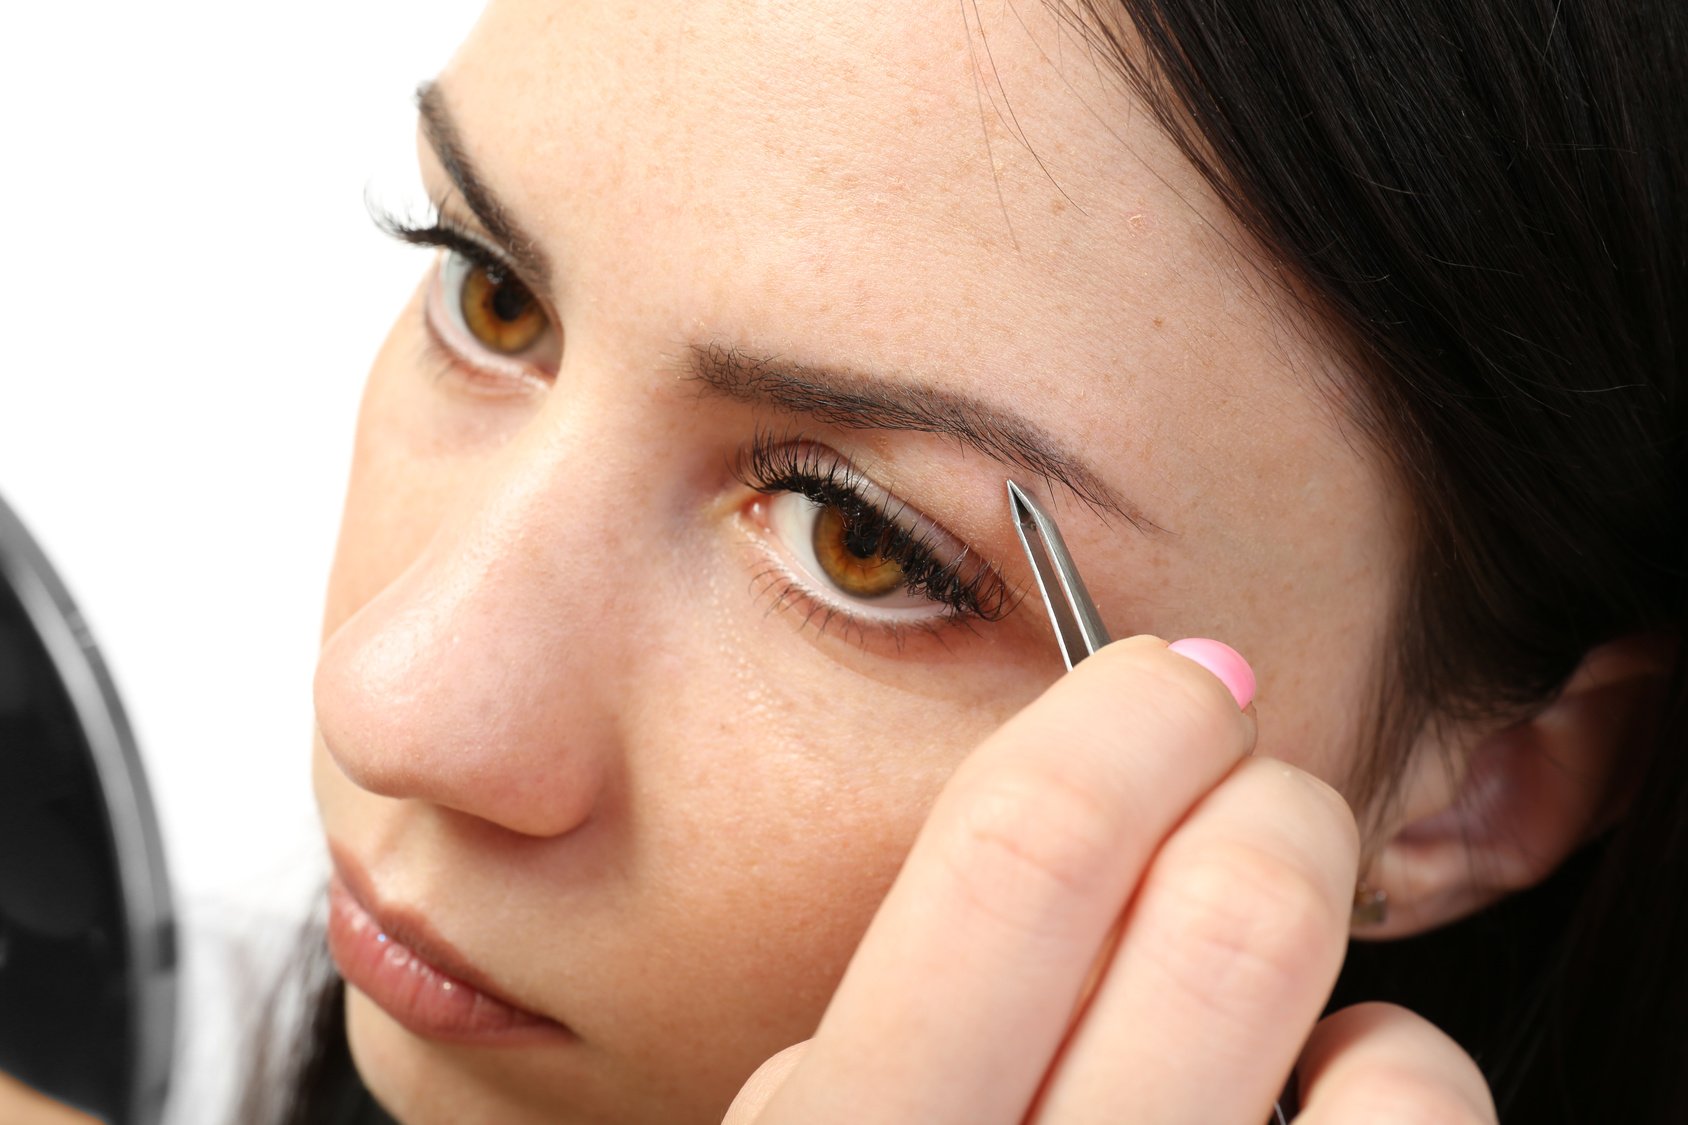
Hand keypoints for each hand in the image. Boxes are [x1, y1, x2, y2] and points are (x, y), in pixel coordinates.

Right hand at [724, 636, 1495, 1122]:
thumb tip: (1080, 782)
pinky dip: (1402, 1096)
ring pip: (1382, 1057)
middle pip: (1232, 916)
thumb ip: (891, 1009)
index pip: (1019, 857)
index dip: (1120, 722)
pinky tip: (1328, 1120)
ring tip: (1273, 1012)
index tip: (1170, 682)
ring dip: (1344, 1004)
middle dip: (1267, 807)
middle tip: (1250, 800)